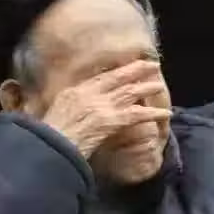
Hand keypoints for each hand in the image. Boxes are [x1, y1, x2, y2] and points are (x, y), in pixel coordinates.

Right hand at [40, 60, 170, 157]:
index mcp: (73, 92)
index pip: (98, 78)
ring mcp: (100, 106)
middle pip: (116, 78)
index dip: (116, 72)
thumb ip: (67, 112)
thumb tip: (75, 115)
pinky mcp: (111, 120)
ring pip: (129, 92)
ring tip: (159, 84)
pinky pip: (136, 115)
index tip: (127, 67)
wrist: (49, 149)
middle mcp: (88, 94)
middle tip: (150, 65)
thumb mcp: (53, 118)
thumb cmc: (48, 139)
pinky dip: (152, 113)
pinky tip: (164, 113)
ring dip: (146, 87)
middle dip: (135, 70)